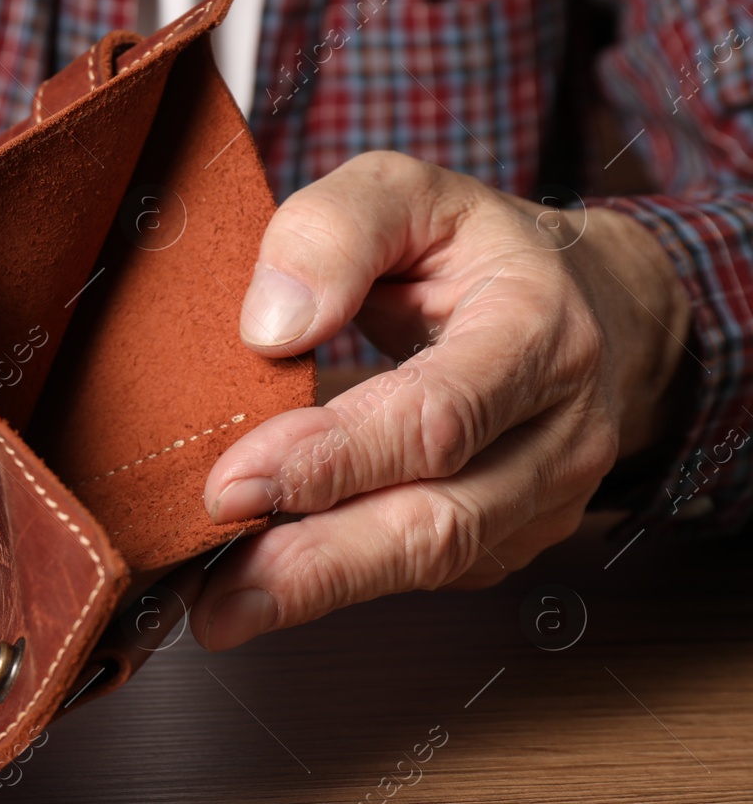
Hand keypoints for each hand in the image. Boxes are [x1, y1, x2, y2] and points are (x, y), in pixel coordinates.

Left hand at [192, 151, 690, 648]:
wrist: (587, 302)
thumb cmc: (478, 248)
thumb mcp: (407, 192)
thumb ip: (336, 230)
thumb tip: (271, 327)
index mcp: (539, 332)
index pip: (435, 415)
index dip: (333, 457)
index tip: (234, 484)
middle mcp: (557, 431)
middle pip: (438, 519)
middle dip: (319, 562)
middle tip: (218, 594)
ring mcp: (541, 499)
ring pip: (429, 561)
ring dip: (317, 591)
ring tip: (218, 611)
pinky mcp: (507, 540)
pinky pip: (420, 572)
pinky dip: (335, 586)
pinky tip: (258, 590)